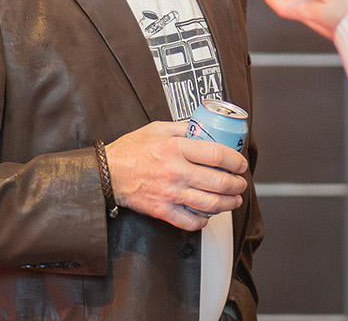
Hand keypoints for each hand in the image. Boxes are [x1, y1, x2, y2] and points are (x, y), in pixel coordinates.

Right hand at [105, 121, 248, 231]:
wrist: (107, 173)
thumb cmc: (130, 150)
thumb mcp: (157, 128)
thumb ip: (182, 127)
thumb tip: (202, 127)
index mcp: (176, 148)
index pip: (216, 154)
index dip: (235, 160)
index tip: (240, 164)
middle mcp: (175, 172)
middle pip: (218, 181)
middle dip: (236, 185)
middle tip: (240, 183)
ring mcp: (170, 193)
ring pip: (209, 203)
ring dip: (228, 203)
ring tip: (234, 200)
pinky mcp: (162, 210)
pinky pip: (190, 221)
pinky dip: (203, 220)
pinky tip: (207, 215)